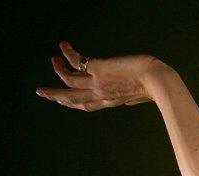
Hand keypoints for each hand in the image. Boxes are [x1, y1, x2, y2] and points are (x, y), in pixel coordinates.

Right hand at [35, 42, 165, 110]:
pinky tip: (64, 46)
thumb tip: (135, 94)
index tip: (62, 101)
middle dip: (55, 95)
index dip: (73, 104)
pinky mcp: (98, 69)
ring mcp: (98, 83)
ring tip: (53, 60)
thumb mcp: (140, 94)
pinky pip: (76, 61)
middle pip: (72, 98)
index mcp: (111, 101)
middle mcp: (101, 95)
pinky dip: (68, 54)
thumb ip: (132, 94)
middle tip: (41, 92)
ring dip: (58, 70)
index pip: (88, 105)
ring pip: (69, 81)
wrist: (158, 82)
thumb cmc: (156, 87)